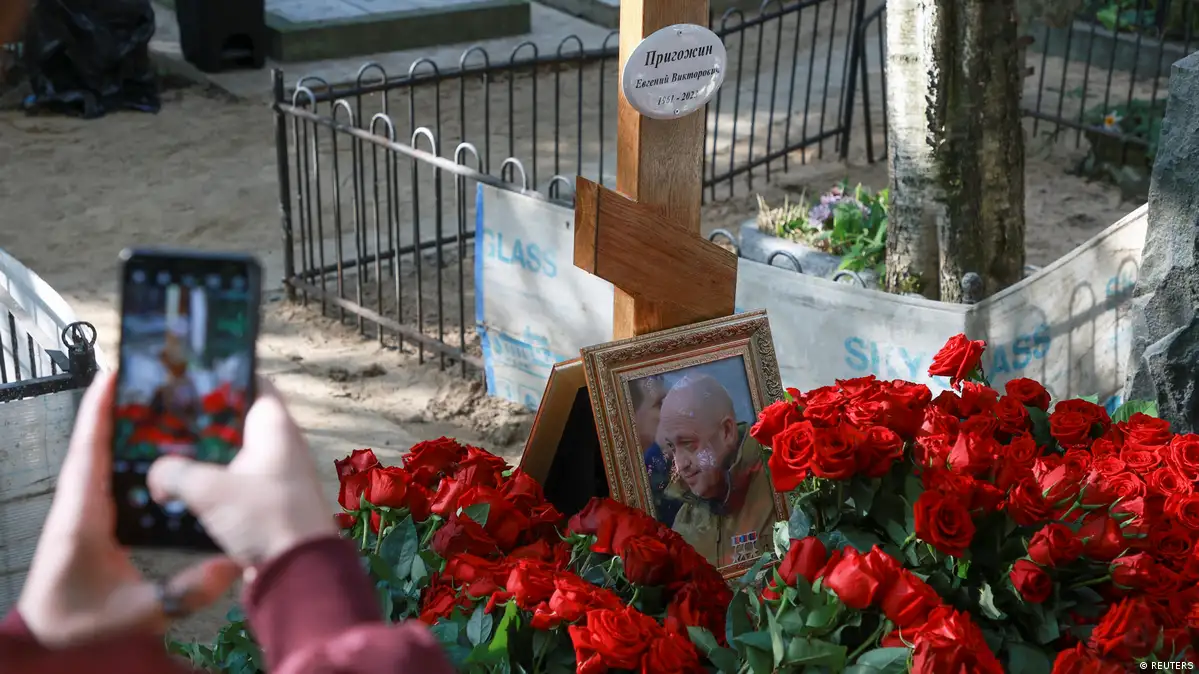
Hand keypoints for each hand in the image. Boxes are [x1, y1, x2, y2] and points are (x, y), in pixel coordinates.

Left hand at [17, 372, 239, 647]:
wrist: (50, 644)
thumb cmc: (82, 626)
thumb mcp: (134, 613)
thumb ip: (181, 593)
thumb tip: (229, 567)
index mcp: (81, 516)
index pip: (87, 452)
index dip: (98, 411)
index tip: (113, 373)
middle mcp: (79, 504)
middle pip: (96, 442)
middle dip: (121, 407)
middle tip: (155, 377)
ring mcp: (84, 510)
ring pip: (101, 455)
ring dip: (125, 426)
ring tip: (162, 400)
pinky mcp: (94, 520)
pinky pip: (109, 473)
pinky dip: (127, 450)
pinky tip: (158, 445)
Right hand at [146, 377, 336, 576]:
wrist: (299, 571)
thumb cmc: (264, 517)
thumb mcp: (208, 490)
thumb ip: (174, 473)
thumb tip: (156, 475)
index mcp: (274, 425)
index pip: (253, 382)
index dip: (223, 376)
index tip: (188, 378)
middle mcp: (280, 443)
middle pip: (237, 418)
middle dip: (202, 420)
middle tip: (164, 418)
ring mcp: (277, 472)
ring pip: (234, 451)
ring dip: (204, 455)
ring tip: (164, 452)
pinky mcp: (269, 500)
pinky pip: (236, 480)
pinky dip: (213, 481)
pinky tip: (182, 488)